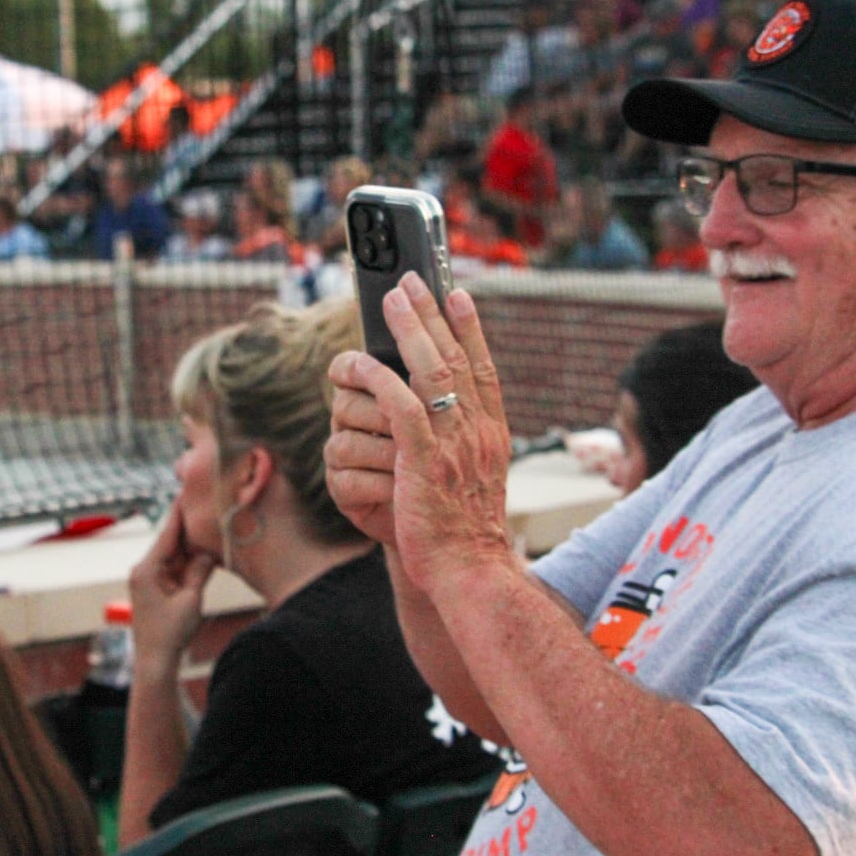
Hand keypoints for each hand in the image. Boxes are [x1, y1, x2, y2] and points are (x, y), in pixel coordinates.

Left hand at [126, 499, 215, 674]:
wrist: (155, 661)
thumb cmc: (170, 633)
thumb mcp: (191, 599)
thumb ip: (200, 570)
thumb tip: (208, 550)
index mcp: (147, 569)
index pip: (168, 533)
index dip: (180, 512)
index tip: (187, 490)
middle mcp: (144, 570)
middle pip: (172, 541)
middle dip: (191, 528)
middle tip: (207, 506)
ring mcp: (149, 579)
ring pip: (175, 555)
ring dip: (192, 547)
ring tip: (211, 528)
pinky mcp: (156, 588)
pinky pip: (175, 568)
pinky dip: (189, 562)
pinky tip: (205, 554)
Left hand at [325, 274, 513, 598]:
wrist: (471, 574)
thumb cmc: (464, 535)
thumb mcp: (474, 482)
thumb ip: (462, 446)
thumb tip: (440, 419)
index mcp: (493, 435)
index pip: (485, 370)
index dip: (470, 329)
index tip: (457, 296)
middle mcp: (479, 431)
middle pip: (458, 357)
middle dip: (433, 314)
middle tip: (411, 281)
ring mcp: (454, 444)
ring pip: (432, 370)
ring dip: (409, 330)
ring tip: (391, 300)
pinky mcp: (424, 461)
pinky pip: (403, 406)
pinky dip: (382, 378)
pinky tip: (362, 364)